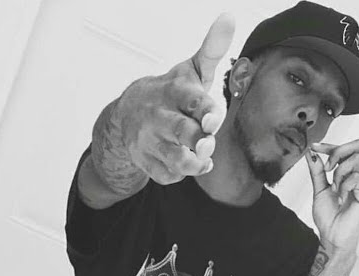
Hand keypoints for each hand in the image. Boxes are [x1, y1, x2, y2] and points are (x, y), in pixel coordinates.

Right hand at [114, 13, 234, 184]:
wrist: (129, 110)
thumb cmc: (172, 90)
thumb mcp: (191, 69)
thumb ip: (212, 48)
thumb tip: (229, 17)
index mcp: (174, 91)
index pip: (191, 101)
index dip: (205, 111)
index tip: (213, 119)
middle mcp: (159, 116)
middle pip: (181, 132)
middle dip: (199, 140)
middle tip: (208, 143)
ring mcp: (150, 140)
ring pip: (173, 159)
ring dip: (193, 163)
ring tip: (204, 158)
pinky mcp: (145, 160)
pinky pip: (165, 175)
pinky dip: (179, 174)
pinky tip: (188, 163)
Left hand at [307, 140, 358, 252]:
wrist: (332, 237)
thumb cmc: (328, 217)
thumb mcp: (319, 189)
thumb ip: (317, 171)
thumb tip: (312, 153)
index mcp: (352, 173)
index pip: (348, 148)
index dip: (331, 145)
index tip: (314, 148)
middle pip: (358, 145)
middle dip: (338, 151)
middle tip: (326, 168)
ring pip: (357, 158)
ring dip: (339, 171)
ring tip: (334, 188)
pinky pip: (356, 177)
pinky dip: (343, 185)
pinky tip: (341, 198)